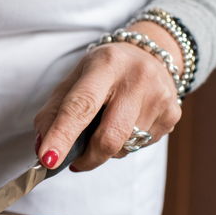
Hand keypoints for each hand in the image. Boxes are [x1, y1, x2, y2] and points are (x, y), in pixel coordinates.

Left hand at [34, 22, 182, 170]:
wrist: (150, 53)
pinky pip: (140, 147)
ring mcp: (159, 97)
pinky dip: (126, 144)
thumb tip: (42, 148)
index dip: (62, 135)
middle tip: (75, 161)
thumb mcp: (75, 79)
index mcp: (106, 64)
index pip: (81, 105)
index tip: (48, 159)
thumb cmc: (104, 70)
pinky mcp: (172, 114)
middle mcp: (137, 78)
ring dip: (106, 150)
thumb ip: (53, 112)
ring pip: (124, 147)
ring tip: (106, 126)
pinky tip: (128, 122)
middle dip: (87, 158)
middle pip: (109, 136)